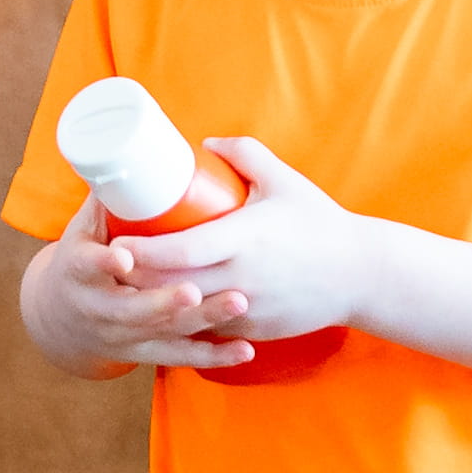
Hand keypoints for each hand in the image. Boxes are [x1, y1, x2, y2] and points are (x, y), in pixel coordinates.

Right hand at [19, 187, 255, 382]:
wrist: (63, 320)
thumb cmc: (81, 260)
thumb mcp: (82, 230)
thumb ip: (108, 198)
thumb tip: (132, 146)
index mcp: (78, 273)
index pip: (88, 268)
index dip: (105, 264)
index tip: (125, 257)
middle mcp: (99, 310)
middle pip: (134, 309)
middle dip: (166, 301)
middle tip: (197, 287)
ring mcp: (124, 336)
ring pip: (164, 334)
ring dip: (203, 322)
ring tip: (239, 304)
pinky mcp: (147, 351)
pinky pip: (182, 356)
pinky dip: (214, 354)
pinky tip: (245, 349)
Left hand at [99, 133, 368, 364]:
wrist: (361, 275)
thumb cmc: (320, 222)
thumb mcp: (285, 181)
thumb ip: (246, 154)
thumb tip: (205, 143)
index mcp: (244, 239)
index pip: (181, 251)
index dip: (143, 251)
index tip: (117, 244)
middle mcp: (241, 277)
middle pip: (171, 286)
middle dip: (136, 280)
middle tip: (110, 267)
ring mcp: (246, 308)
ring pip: (184, 313)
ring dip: (154, 304)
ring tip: (129, 289)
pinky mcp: (253, 328)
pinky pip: (207, 328)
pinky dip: (183, 320)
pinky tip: (163, 311)